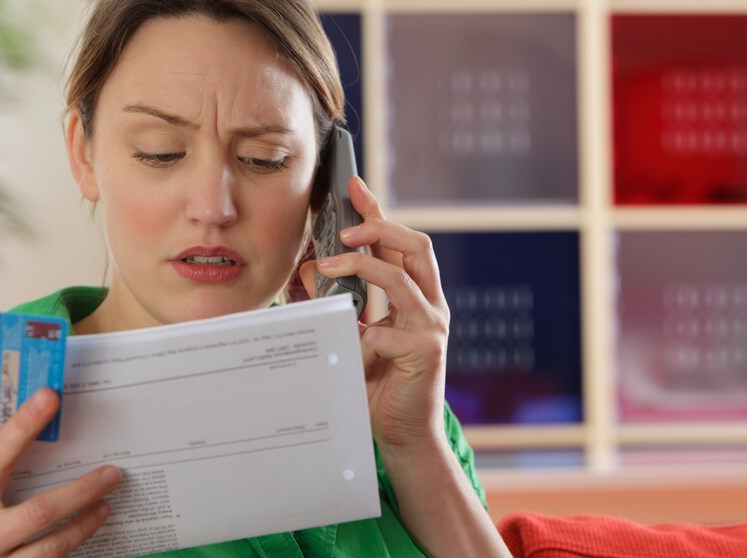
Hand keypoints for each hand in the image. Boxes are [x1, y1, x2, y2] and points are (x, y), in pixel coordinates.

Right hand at [0, 388, 120, 555]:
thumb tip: (23, 413)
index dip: (18, 422)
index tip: (48, 396)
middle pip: (2, 471)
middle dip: (41, 443)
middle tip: (86, 427)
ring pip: (38, 516)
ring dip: (81, 493)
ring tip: (110, 478)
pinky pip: (50, 551)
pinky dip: (79, 530)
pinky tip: (98, 513)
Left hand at [300, 176, 449, 450]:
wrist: (404, 433)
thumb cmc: (380, 382)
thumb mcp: (356, 334)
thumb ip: (343, 302)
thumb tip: (314, 269)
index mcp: (416, 296)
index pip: (400, 243)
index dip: (379, 211)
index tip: (354, 186)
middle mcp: (430, 305)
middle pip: (416, 246)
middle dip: (381, 227)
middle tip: (347, 227)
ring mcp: (433, 326)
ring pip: (402, 278)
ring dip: (363, 268)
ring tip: (329, 268)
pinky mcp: (427, 352)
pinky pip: (385, 333)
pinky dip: (360, 340)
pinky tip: (351, 355)